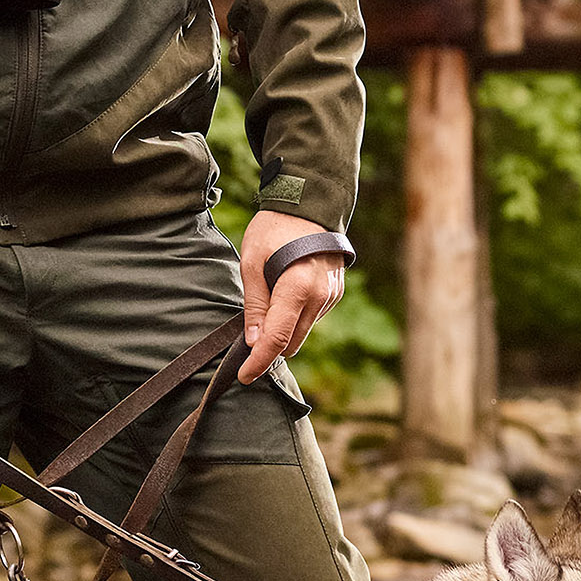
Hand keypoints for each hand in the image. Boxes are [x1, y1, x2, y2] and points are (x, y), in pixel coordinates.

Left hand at [238, 209, 344, 384]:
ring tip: (267, 307)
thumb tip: (253, 342)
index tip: (244, 376)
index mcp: (297, 288)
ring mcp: (332, 296)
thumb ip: (254, 305)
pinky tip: (284, 296)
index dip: (259, 361)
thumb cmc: (275, 229)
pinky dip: (296, 317)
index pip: (278, 339)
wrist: (310, 203)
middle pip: (292, 342)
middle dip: (270, 349)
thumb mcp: (252, 263)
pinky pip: (312, 317)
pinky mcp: (336, 293)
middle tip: (247, 344)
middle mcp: (320, 297)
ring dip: (284, 332)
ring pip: (303, 332)